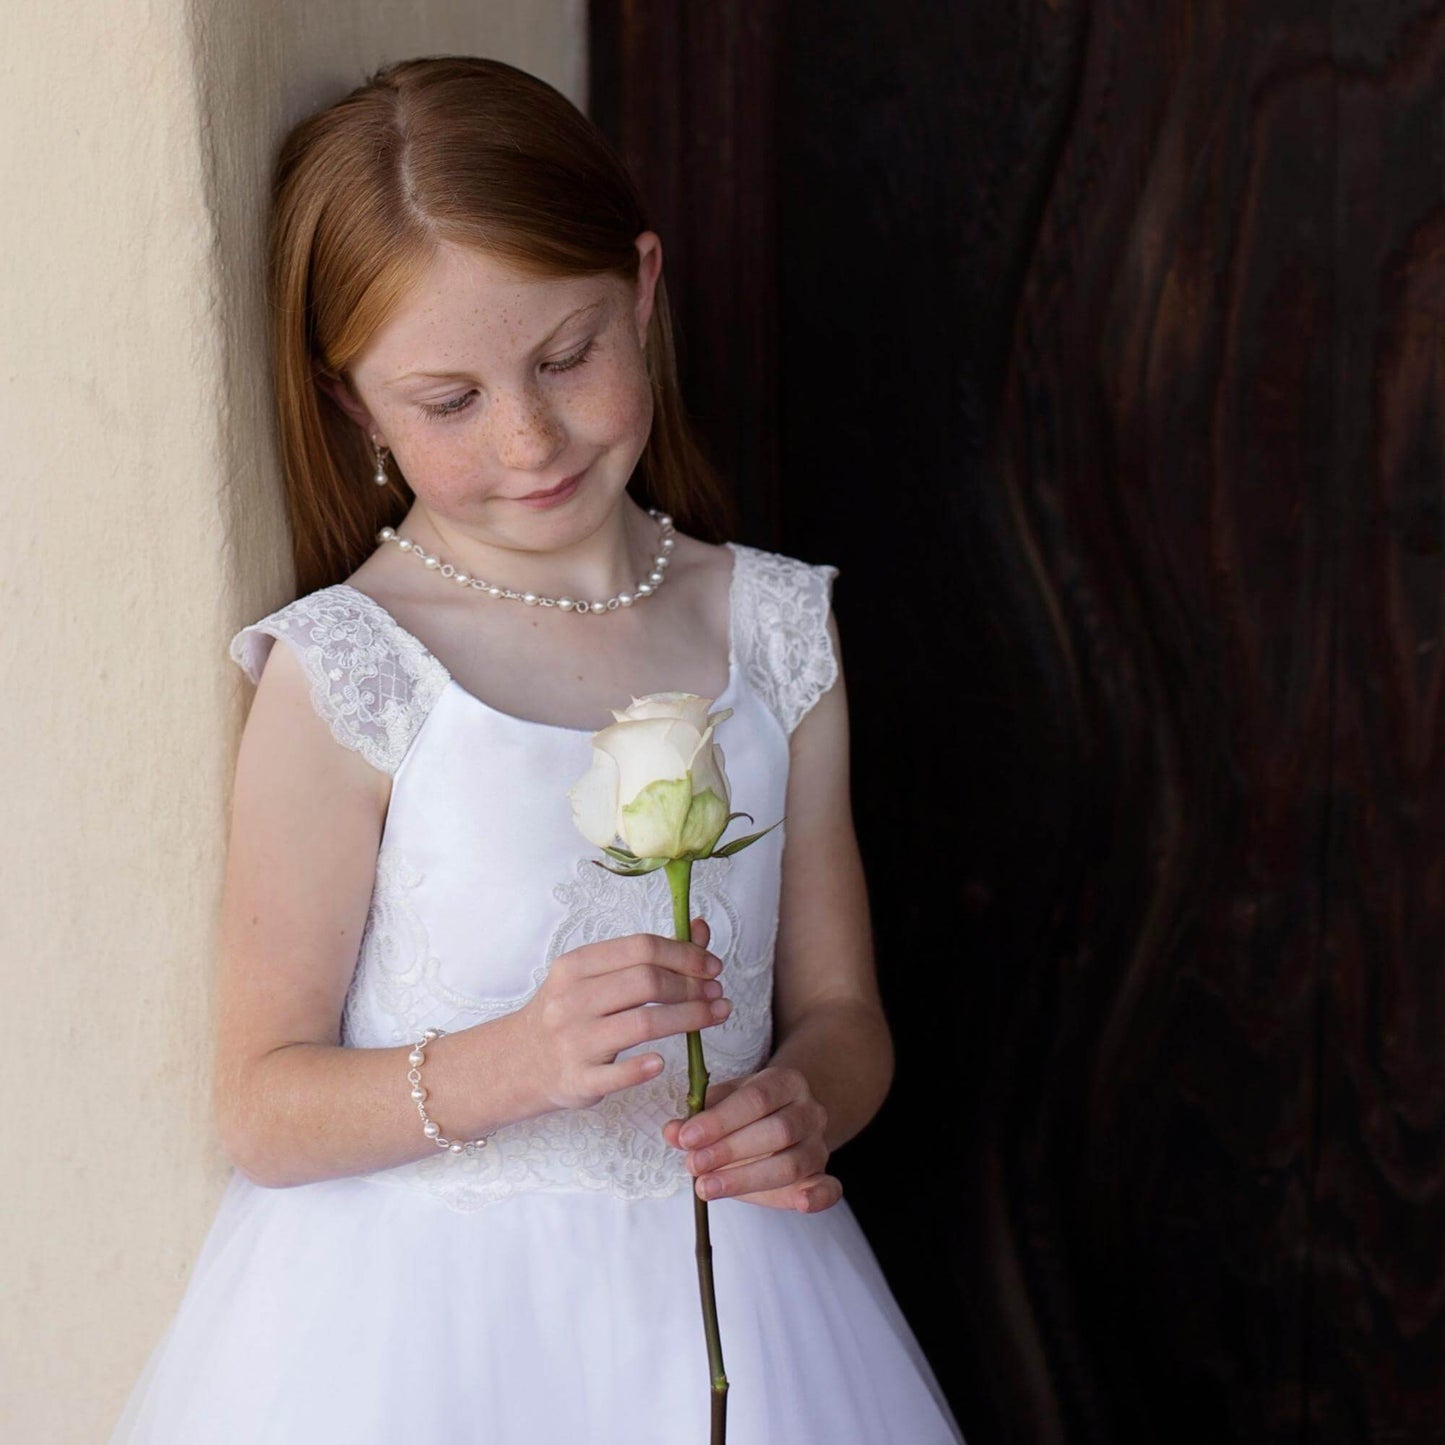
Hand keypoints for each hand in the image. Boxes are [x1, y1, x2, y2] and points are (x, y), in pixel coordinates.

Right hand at [516, 918, 731, 1110]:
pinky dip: (643, 1067)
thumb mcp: (595, 977)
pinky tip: (663, 1061)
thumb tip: (699, 928)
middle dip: (692, 986)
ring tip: (716, 1015)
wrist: (517, 1061)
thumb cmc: (567, 1013)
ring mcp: (573, 1041)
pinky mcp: (577, 1080)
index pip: (641, 948)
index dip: (685, 954)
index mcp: (576, 966)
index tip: (712, 966)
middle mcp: (572, 1000)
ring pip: (642, 1024)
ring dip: (690, 1018)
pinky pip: (617, 1075)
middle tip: (717, 993)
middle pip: (646, 982)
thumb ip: (647, 956)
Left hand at [661, 1064, 842, 1212]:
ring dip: (747, 1179)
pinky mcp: (822, 1175)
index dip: (721, 1120)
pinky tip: (801, 1204)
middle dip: (730, 1150)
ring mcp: (819, 1144)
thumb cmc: (746, 1112)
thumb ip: (699, 1117)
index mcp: (785, 1082)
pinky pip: (830, 1188)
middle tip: (693, 1165)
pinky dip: (819, 1197)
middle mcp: (809, 1111)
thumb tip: (672, 1131)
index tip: (686, 1138)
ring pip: (793, 1163)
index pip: (756, 1098)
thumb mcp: (724, 1103)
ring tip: (707, 1188)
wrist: (787, 1116)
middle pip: (777, 1131)